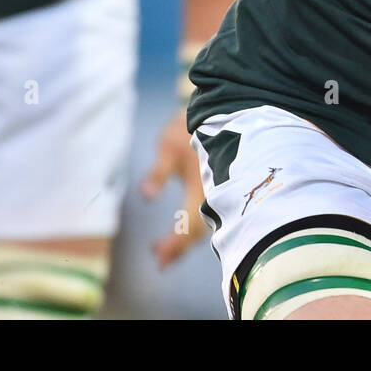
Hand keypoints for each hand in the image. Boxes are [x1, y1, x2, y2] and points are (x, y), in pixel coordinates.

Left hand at [141, 110, 209, 268]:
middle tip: (161, 261)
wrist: (225, 108)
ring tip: (170, 250)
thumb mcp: (169, 147)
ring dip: (189, 238)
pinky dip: (197, 224)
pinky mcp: (223, 184)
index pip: (186, 228)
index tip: (157, 258)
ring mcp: (222, 191)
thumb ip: (158, 173)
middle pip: (198, 231)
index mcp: (202, 190)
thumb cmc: (191, 127)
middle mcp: (216, 196)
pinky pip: (213, 212)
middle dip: (180, 247)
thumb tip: (145, 196)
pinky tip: (188, 226)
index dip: (173, 245)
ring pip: (207, 223)